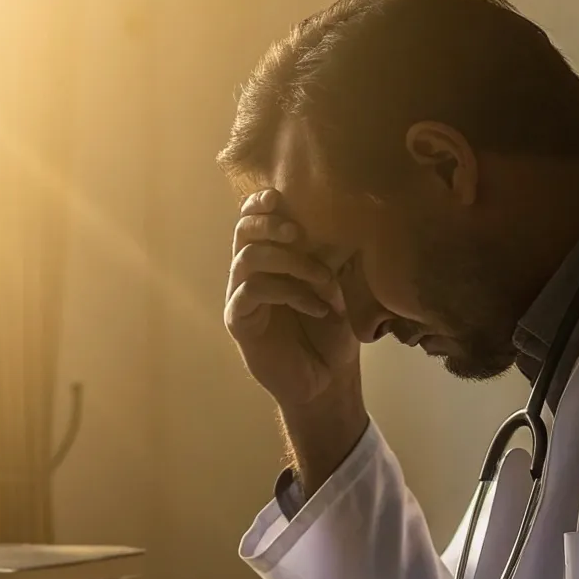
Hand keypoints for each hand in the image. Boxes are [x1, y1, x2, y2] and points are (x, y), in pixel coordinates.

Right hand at [224, 190, 360, 410]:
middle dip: (268, 224)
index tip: (280, 197)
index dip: (260, 204)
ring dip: (291, 263)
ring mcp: (242, 297)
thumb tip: (339, 214)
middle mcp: (250, 274)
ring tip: (323, 281)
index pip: (252, 220)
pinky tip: (316, 308)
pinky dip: (288, 293)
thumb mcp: (336, 286)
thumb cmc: (332, 333)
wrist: (327, 380)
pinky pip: (252, 291)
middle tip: (297, 233)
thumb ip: (326, 254)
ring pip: (248, 258)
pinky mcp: (239, 321)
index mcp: (271, 260)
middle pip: (242, 232)